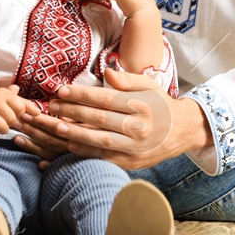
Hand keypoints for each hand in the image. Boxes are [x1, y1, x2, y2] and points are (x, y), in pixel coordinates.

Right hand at [0, 85, 29, 136]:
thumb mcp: (11, 100)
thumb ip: (25, 104)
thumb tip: (38, 112)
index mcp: (4, 94)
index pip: (21, 108)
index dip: (20, 114)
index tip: (14, 112)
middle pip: (12, 120)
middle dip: (11, 122)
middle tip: (4, 118)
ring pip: (3, 128)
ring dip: (2, 129)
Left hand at [13, 68, 207, 169]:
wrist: (182, 132)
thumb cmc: (160, 105)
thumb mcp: (149, 86)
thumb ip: (127, 79)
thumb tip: (105, 72)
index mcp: (141, 105)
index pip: (105, 98)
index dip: (81, 95)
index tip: (62, 91)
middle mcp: (139, 126)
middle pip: (99, 119)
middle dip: (73, 112)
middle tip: (52, 106)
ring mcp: (135, 147)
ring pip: (100, 140)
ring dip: (75, 133)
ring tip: (55, 126)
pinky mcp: (132, 161)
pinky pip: (105, 157)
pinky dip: (87, 151)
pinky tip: (71, 144)